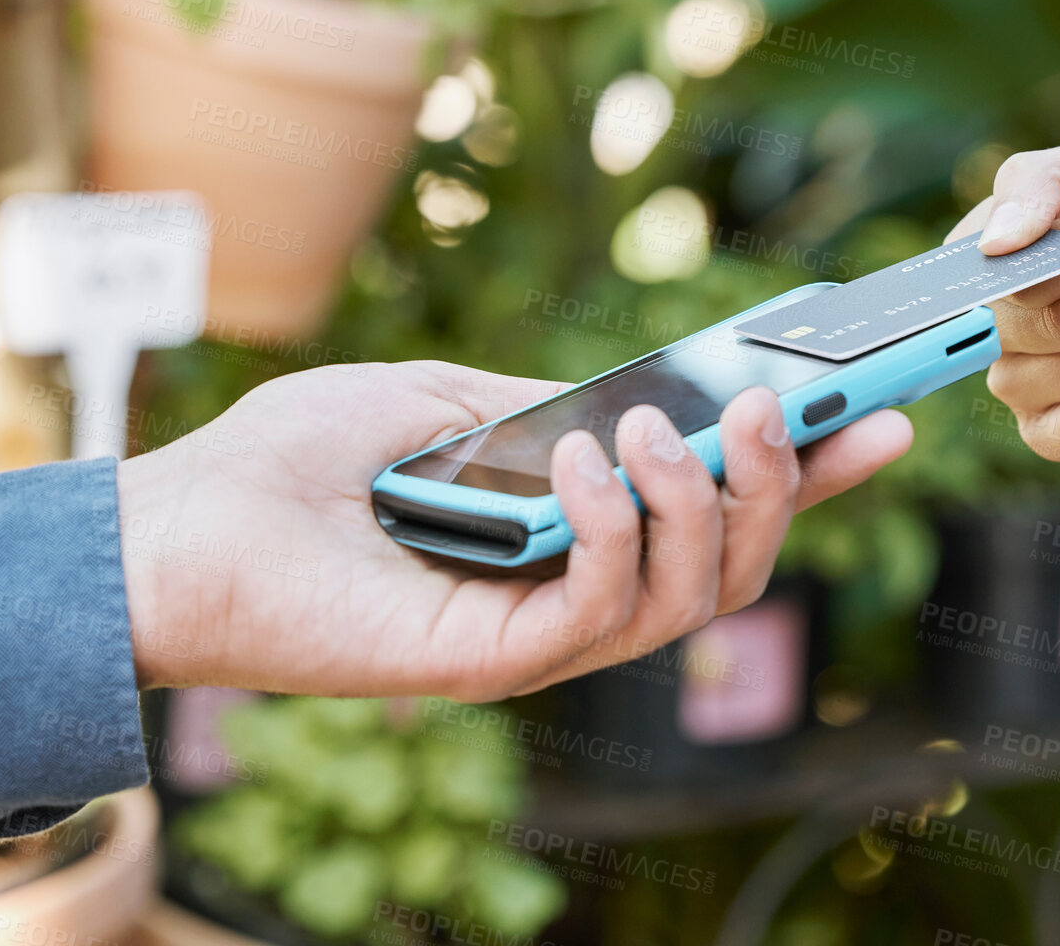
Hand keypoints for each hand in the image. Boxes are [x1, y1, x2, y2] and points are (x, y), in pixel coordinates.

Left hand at [116, 361, 912, 699]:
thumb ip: (544, 404)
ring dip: (702, 505)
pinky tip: (583, 459)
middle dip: (779, 489)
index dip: (807, 477)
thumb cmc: (294, 461)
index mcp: (571, 532)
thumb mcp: (442, 397)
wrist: (179, 524)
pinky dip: (616, 531)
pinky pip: (602, 614)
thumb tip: (646, 394)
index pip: (714, 515)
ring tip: (657, 425)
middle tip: (776, 409)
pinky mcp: (494, 664)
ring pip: (690, 601)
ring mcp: (538, 637)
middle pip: (729, 569)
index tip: (880, 418)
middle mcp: (571, 595)